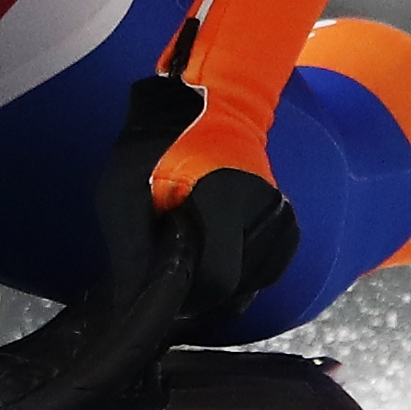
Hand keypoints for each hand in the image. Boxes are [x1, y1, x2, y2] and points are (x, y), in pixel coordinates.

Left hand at [101, 30, 299, 322]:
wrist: (204, 104)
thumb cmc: (156, 145)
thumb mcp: (123, 191)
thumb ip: (132, 248)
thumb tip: (135, 305)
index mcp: (228, 201)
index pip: (218, 280)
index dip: (186, 295)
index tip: (164, 283)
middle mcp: (268, 212)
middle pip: (235, 288)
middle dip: (200, 289)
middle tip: (173, 265)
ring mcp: (283, 218)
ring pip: (252, 284)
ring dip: (220, 280)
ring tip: (192, 249)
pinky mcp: (287, 223)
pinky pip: (266, 271)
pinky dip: (241, 272)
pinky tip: (217, 250)